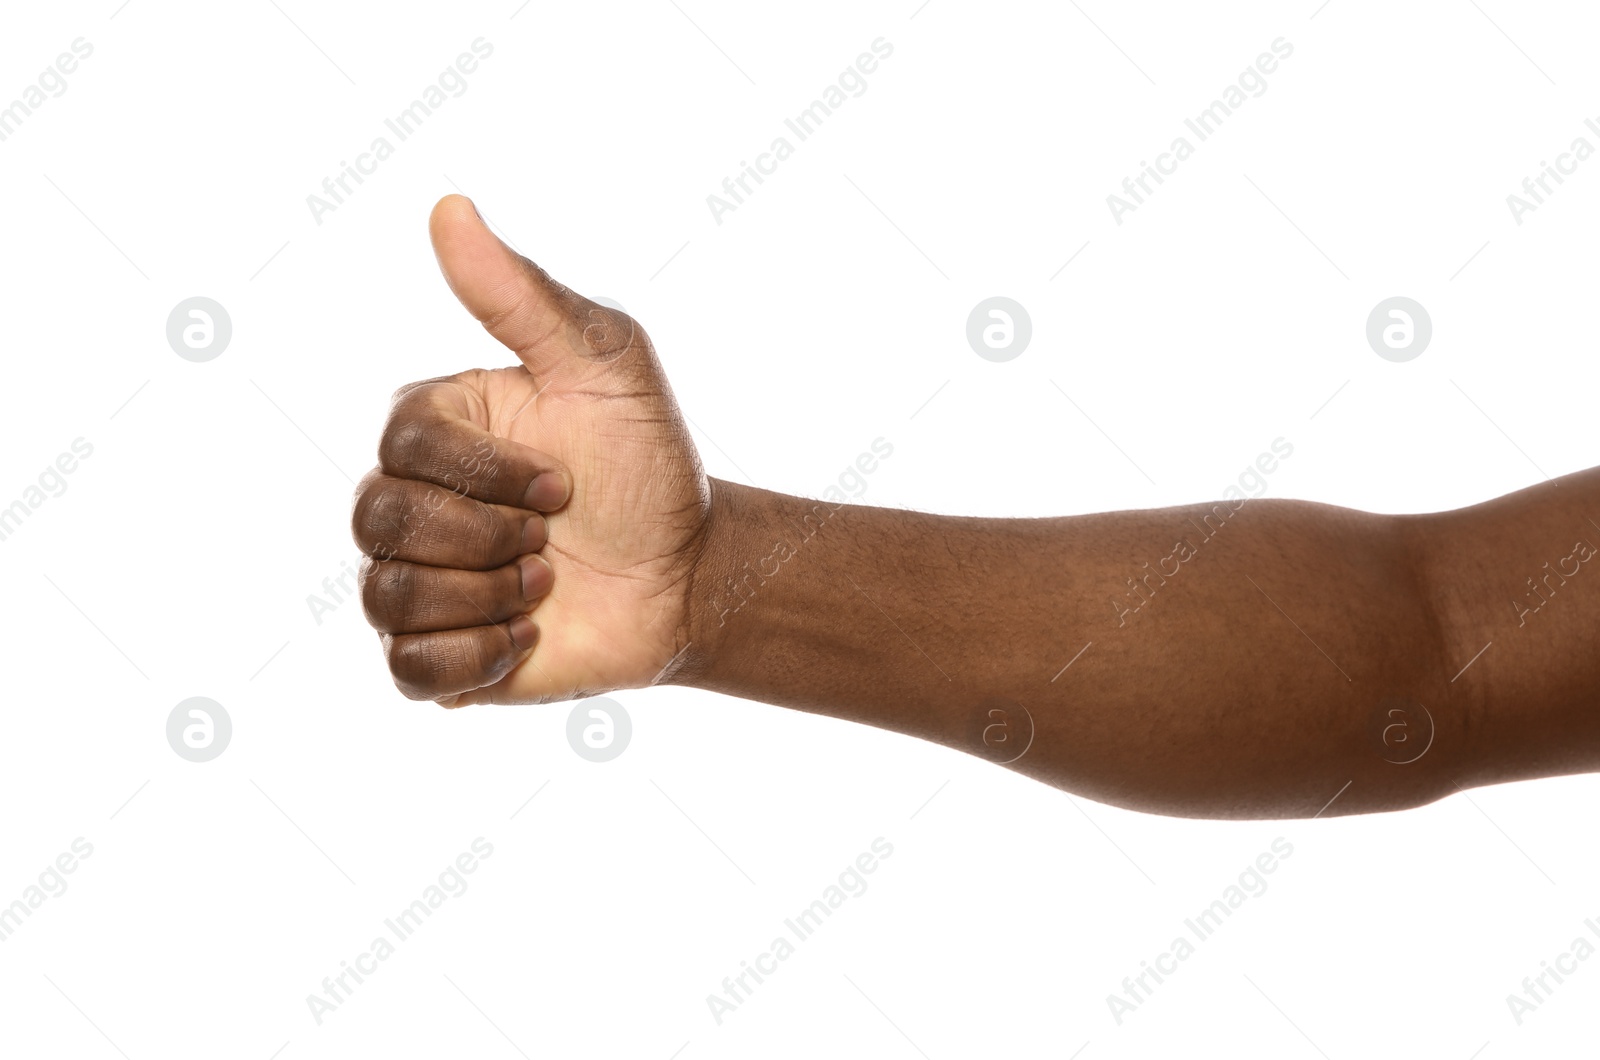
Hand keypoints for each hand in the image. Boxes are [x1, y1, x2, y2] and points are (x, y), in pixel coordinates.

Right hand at [351, 195, 710, 704]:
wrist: (687, 573)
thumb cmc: (647, 462)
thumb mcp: (604, 362)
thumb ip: (522, 293)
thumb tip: (447, 206)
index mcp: (435, 426)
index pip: (404, 443)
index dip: (492, 474)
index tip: (565, 480)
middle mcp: (408, 498)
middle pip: (380, 518)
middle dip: (490, 536)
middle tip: (554, 537)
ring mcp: (415, 579)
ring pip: (388, 596)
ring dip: (491, 597)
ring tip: (546, 586)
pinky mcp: (436, 657)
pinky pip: (408, 673)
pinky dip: (477, 659)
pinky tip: (526, 637)